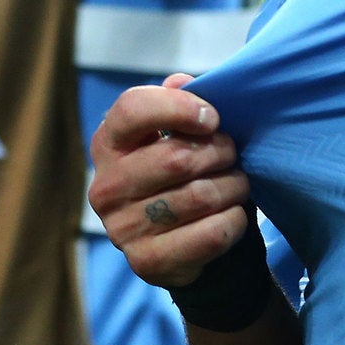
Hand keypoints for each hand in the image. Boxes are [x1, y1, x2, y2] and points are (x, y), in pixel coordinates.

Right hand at [88, 74, 251, 289]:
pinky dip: (234, 220)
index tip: (213, 118)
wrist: (180, 241)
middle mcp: (106, 186)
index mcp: (109, 142)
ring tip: (238, 183)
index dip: (179, 107)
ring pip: (199, 196)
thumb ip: (178, 102)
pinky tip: (234, 213)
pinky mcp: (145, 262)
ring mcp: (121, 228)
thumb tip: (182, 82)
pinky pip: (209, 234)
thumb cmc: (179, 171)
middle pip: (175, 157)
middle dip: (219, 152)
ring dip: (233, 186)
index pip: (133, 109)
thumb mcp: (176, 131)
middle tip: (233, 154)